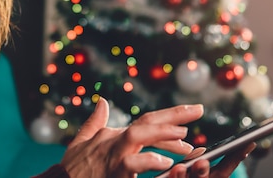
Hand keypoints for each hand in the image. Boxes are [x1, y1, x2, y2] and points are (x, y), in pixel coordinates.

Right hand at [60, 98, 250, 177]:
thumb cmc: (73, 167)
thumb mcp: (83, 141)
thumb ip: (96, 121)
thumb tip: (103, 101)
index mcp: (115, 134)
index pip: (147, 120)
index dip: (170, 114)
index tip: (194, 111)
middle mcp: (116, 140)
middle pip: (148, 122)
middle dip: (174, 115)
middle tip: (199, 110)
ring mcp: (114, 155)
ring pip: (139, 137)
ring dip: (163, 135)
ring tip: (186, 139)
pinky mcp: (114, 171)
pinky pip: (133, 164)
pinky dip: (149, 161)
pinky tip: (166, 163)